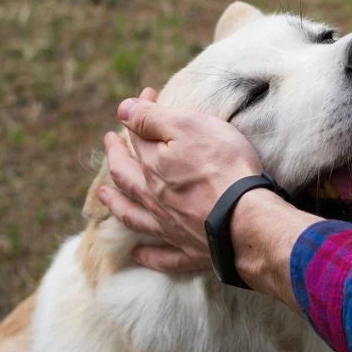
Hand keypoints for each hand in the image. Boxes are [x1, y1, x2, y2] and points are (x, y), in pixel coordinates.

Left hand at [98, 88, 262, 271]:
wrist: (246, 219)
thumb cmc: (222, 167)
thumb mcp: (188, 128)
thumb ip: (152, 119)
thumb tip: (122, 110)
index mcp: (153, 167)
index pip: (137, 136)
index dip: (138, 115)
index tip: (146, 95)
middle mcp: (155, 198)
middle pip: (127, 176)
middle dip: (116, 156)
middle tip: (109, 143)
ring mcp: (170, 227)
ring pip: (134, 215)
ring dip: (117, 204)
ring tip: (104, 197)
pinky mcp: (190, 250)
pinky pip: (163, 257)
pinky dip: (148, 256)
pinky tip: (137, 256)